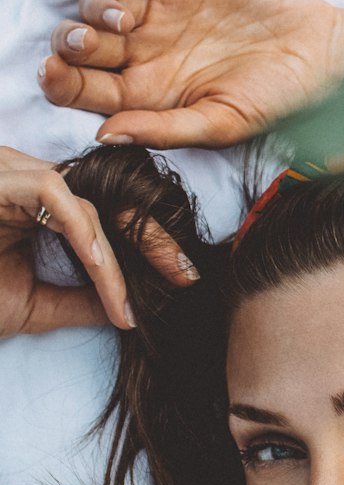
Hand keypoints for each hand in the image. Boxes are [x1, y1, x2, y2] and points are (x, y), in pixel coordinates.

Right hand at [0, 145, 191, 334]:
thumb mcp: (33, 306)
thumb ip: (79, 302)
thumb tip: (127, 310)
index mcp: (34, 202)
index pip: (104, 212)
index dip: (147, 244)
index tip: (181, 277)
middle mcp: (25, 178)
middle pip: (104, 200)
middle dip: (151, 239)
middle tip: (183, 274)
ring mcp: (12, 173)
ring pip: (85, 200)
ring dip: (113, 250)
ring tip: (127, 297)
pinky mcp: (0, 179)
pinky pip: (53, 191)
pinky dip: (80, 228)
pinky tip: (95, 264)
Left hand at [38, 0, 343, 149]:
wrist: (321, 55)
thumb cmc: (276, 100)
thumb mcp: (220, 125)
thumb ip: (161, 129)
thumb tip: (104, 136)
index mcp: (147, 96)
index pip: (86, 90)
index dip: (61, 80)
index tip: (54, 72)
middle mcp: (145, 55)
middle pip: (83, 44)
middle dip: (71, 40)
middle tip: (83, 41)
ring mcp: (160, 14)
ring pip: (100, 3)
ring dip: (96, 5)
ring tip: (123, 16)